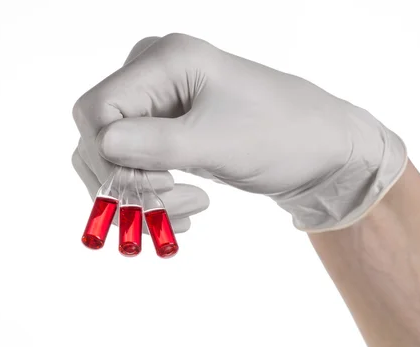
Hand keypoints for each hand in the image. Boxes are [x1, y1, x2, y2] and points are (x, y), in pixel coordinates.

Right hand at [73, 34, 406, 231]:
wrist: (322, 151)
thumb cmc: (282, 136)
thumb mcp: (219, 142)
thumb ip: (157, 144)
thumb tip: (100, 146)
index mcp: (166, 60)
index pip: (97, 112)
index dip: (110, 160)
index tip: (154, 189)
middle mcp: (155, 76)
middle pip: (100, 137)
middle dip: (130, 183)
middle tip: (178, 206)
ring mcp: (162, 104)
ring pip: (116, 159)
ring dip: (142, 197)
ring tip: (189, 213)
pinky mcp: (171, 131)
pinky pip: (138, 167)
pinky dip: (153, 197)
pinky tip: (183, 213)